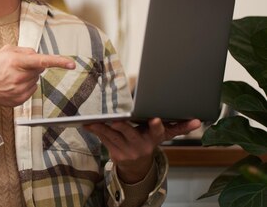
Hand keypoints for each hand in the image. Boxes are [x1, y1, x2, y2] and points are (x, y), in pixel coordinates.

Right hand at [0, 45, 75, 122]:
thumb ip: (24, 50)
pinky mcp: (20, 99)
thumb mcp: (5, 51)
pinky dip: (25, 86)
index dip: (58, 62)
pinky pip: (32, 89)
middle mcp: (20, 76)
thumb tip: (37, 54)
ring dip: (28, 76)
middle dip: (32, 66)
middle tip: (16, 66)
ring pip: (36, 79)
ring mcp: (20, 90)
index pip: (42, 60)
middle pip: (39, 69)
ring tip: (12, 76)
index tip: (71, 64)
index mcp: (16, 62)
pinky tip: (12, 85)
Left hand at [85, 118, 200, 182]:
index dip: (157, 126)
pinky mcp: (116, 153)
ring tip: (93, 120)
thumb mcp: (165, 136)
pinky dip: (96, 132)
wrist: (138, 167)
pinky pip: (105, 141)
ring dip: (102, 128)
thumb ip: (180, 127)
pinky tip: (87, 124)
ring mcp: (128, 151)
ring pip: (114, 137)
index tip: (156, 119)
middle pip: (131, 134)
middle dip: (123, 127)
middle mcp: (142, 146)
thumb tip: (198, 121)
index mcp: (154, 139)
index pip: (158, 132)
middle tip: (116, 120)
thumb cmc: (150, 142)